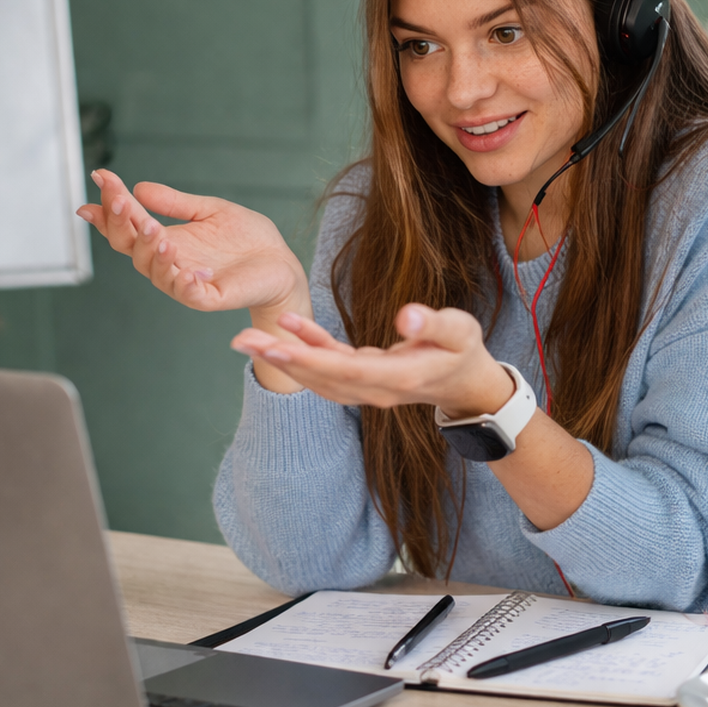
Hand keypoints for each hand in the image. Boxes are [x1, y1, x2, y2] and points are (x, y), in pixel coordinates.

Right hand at [76, 170, 308, 320]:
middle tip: (121, 201)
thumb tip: (139, 187)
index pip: (128, 226)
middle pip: (130, 248)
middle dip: (120, 224)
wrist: (281, 262)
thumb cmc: (246, 239)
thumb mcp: (209, 210)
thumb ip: (176, 203)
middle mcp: (170, 262)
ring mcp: (187, 282)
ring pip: (154, 271)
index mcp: (167, 240)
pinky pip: (189, 295)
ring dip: (150, 251)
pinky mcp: (211, 297)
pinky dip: (183, 283)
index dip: (110, 206)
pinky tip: (185, 270)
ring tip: (154, 230)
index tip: (100, 178)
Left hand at [229, 303, 514, 417]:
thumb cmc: (464, 350)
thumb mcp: (460, 330)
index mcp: (400, 377)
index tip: (277, 347)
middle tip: (242, 341)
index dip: (311, 359)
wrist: (466, 383)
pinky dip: (306, 347)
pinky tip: (288, 325)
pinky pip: (328, 366)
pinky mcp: (362, 378)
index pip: (348, 371)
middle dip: (281, 360)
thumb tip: (405, 316)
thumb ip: (433, 323)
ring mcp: (367, 388)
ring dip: (283, 358)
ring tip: (247, 339)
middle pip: (322, 378)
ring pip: (318, 377)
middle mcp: (377, 390)